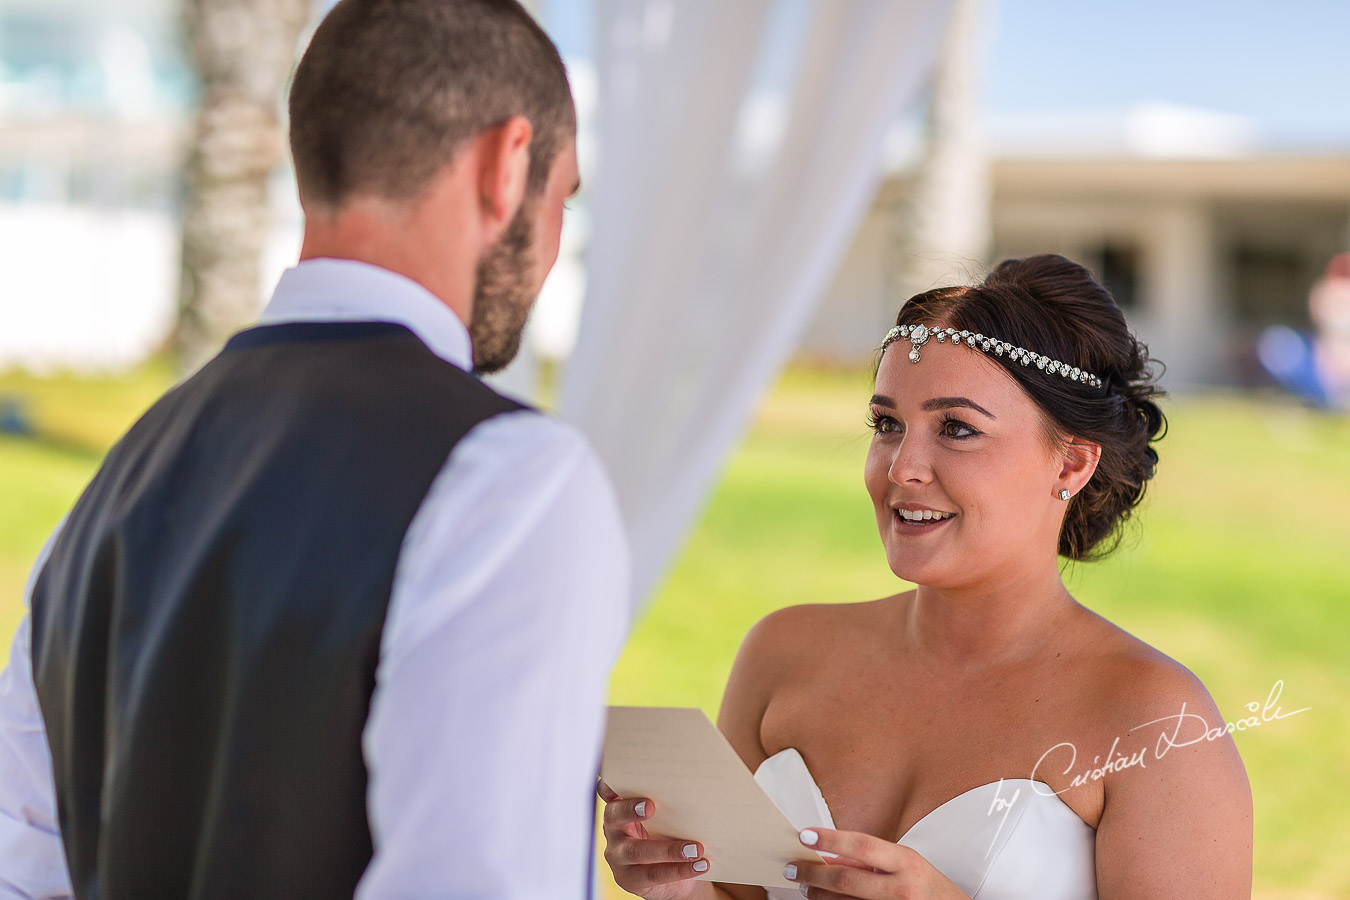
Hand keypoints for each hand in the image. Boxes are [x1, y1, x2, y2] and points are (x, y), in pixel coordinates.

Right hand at [598, 779, 711, 898]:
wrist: (675, 876)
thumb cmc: (670, 834)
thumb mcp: (667, 817)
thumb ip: (668, 802)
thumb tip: (693, 785)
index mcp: (620, 808)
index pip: (608, 791)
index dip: (609, 785)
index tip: (621, 776)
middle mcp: (613, 830)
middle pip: (614, 816)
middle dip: (630, 810)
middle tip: (651, 806)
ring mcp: (618, 857)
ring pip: (637, 851)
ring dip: (669, 849)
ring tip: (696, 849)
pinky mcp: (629, 879)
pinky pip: (653, 874)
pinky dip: (679, 870)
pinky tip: (700, 865)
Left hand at [783, 828, 968, 899]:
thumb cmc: (930, 889)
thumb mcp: (907, 865)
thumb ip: (871, 860)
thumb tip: (830, 856)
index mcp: (907, 863)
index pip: (862, 846)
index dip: (830, 839)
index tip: (805, 836)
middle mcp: (901, 888)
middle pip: (846, 880)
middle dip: (813, 874)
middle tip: (792, 869)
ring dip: (819, 896)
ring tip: (807, 888)